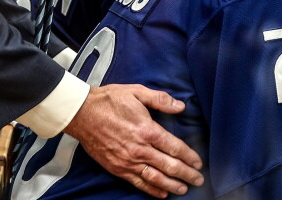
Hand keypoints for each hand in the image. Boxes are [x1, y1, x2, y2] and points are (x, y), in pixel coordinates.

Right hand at [64, 85, 203, 197]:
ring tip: (184, 189)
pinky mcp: (117, 168)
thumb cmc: (110, 100)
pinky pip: (137, 182)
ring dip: (172, 185)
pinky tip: (161, 193)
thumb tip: (181, 106)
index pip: (175, 147)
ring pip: (155, 178)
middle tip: (198, 179)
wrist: (82, 113)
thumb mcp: (137, 91)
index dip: (189, 156)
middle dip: (186, 174)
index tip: (199, 162)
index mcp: (147, 130)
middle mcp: (140, 149)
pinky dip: (151, 190)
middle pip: (169, 166)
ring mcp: (128, 161)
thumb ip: (161, 99)